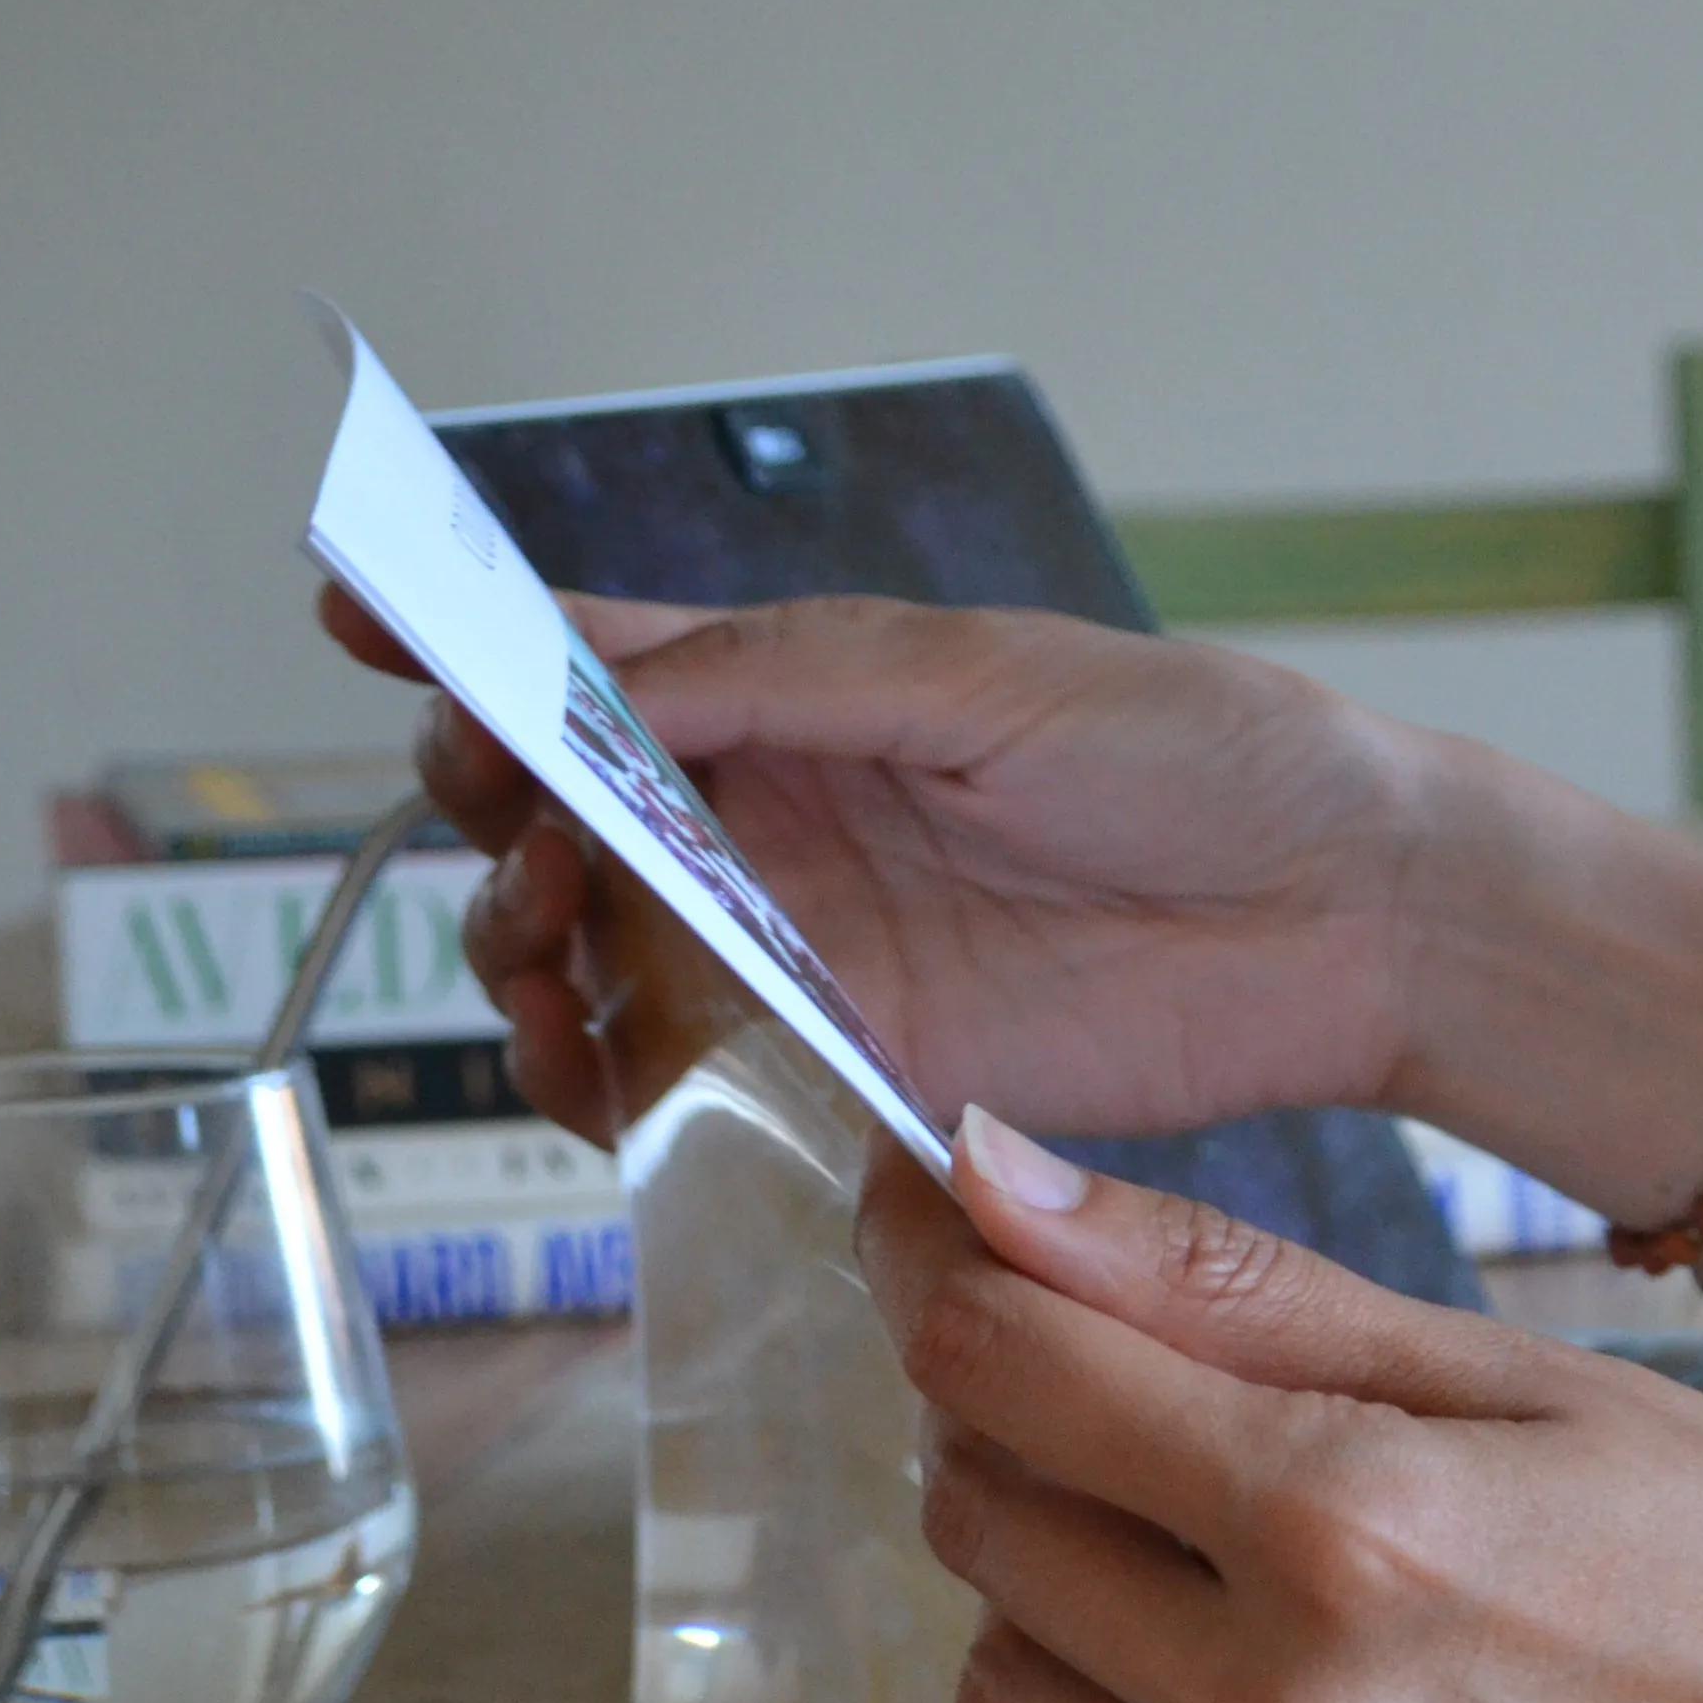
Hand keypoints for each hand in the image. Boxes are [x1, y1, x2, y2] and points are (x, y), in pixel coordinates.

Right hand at [317, 585, 1439, 1147]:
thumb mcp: (990, 675)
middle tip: (523, 843)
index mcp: (796, 694)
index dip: (465, 648)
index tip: (355, 622)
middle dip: (492, 825)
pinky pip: (691, 1080)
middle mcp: (776, 821)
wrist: (1347, 909)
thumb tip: (610, 684)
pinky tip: (599, 1068)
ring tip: (552, 961)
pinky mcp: (857, 1064)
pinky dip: (613, 1079)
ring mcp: (805, 948)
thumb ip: (793, 678)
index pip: (591, 666)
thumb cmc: (1203, 755)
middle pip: (554, 824)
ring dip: (528, 960)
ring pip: (593, 960)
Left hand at [860, 1110, 1702, 1702]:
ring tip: (1267, 1601)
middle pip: (982, 1535)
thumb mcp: (1514, 1374)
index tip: (968, 1257)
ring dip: (1091, 1625)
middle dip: (1045, 1452)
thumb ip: (1222, 1286)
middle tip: (1186, 1438)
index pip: (996, 1373)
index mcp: (1347, 1525)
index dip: (958, 1286)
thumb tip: (981, 1183)